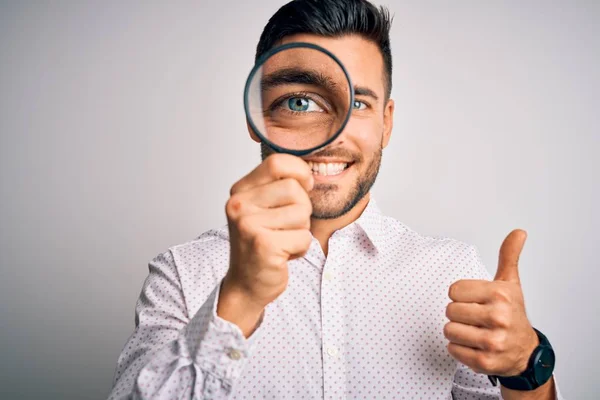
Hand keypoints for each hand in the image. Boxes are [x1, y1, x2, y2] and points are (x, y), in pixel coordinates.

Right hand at [218, 154, 313, 334]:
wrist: (247, 284)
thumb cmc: (261, 244)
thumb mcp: (264, 208)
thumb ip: (279, 186)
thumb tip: (310, 171)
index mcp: (240, 190)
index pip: (277, 162)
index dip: (300, 172)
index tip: (304, 186)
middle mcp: (239, 204)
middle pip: (294, 188)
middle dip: (302, 209)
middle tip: (286, 226)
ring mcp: (249, 224)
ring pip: (302, 213)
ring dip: (301, 231)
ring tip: (282, 241)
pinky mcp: (263, 245)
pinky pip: (303, 237)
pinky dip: (300, 249)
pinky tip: (283, 255)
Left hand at [444, 229, 538, 376]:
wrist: (525, 351)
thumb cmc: (512, 314)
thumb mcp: (511, 283)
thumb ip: (508, 256)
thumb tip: (518, 232)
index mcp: (500, 295)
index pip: (454, 290)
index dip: (461, 296)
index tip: (476, 300)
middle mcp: (498, 318)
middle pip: (449, 310)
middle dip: (459, 314)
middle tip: (476, 318)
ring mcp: (492, 342)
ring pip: (449, 330)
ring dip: (458, 332)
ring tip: (475, 332)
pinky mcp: (484, 362)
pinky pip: (452, 349)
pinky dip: (459, 349)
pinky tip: (475, 346)